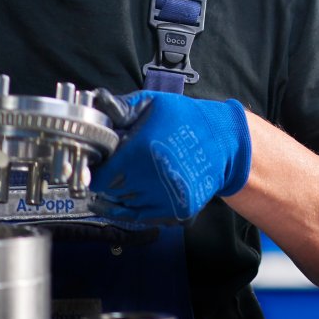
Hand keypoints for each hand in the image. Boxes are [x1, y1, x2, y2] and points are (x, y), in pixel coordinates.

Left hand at [88, 90, 251, 225]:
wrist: (224, 141)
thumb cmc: (185, 118)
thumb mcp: (152, 103)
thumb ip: (120, 107)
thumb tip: (95, 101)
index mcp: (141, 151)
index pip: (101, 178)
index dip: (94, 173)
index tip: (96, 166)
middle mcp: (153, 179)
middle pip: (111, 194)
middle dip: (106, 183)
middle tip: (109, 172)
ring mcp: (167, 199)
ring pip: (126, 208)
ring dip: (119, 197)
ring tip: (124, 181)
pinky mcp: (178, 212)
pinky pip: (146, 217)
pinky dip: (137, 208)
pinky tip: (137, 194)